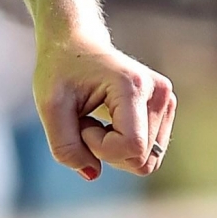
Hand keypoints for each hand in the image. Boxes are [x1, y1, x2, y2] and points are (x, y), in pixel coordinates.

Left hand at [31, 26, 174, 179]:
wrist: (74, 43)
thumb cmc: (60, 70)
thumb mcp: (49, 107)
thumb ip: (65, 146)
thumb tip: (92, 174)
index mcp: (133, 86)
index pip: (131, 146)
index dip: (100, 147)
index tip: (81, 123)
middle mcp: (159, 93)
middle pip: (141, 159)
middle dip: (106, 151)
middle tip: (85, 121)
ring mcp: (166, 101)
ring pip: (147, 161)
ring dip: (114, 151)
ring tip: (97, 121)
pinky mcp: (165, 110)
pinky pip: (147, 154)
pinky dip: (123, 148)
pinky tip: (108, 123)